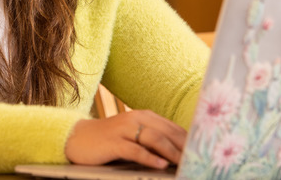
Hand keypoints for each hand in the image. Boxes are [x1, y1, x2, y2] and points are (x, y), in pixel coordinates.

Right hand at [64, 110, 186, 168]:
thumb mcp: (133, 136)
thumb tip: (178, 153)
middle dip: (184, 148)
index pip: (173, 128)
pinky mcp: (114, 142)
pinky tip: (160, 165)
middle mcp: (136, 119)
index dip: (188, 141)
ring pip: (154, 139)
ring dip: (171, 152)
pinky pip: (134, 149)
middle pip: (167, 132)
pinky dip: (149, 157)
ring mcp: (124, 129)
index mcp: (144, 116)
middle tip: (198, 161)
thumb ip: (152, 140)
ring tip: (184, 164)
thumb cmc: (109, 140)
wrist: (78, 137)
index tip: (202, 153)